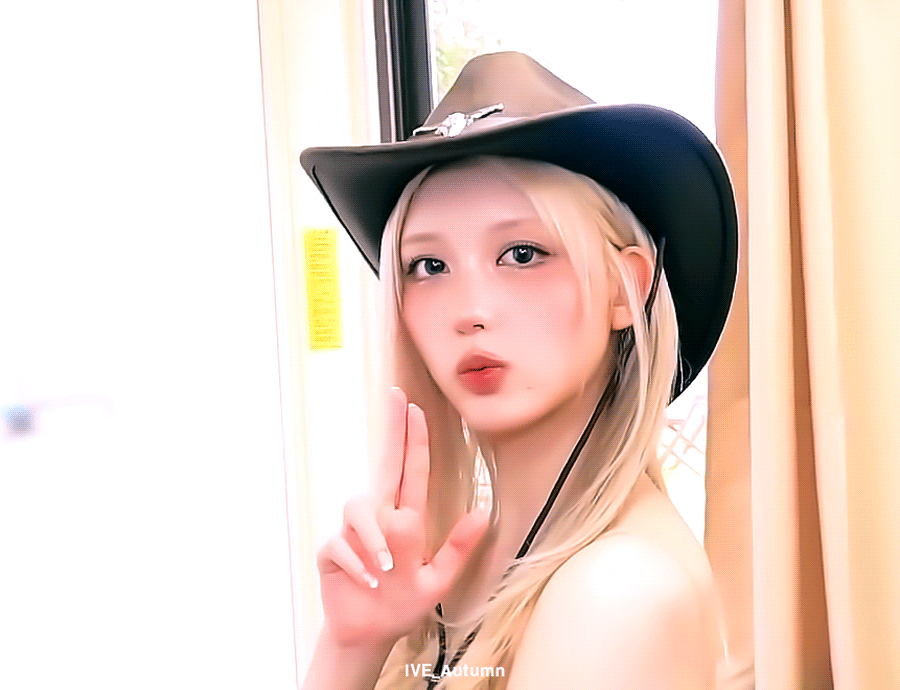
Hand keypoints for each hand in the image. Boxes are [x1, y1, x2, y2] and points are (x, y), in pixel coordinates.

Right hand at [316, 387, 489, 648]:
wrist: (368, 635)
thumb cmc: (402, 604)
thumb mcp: (437, 581)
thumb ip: (458, 548)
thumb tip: (483, 511)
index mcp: (404, 520)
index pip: (410, 471)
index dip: (413, 439)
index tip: (414, 406)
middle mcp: (378, 518)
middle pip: (383, 465)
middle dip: (391, 430)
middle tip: (396, 397)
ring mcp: (353, 533)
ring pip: (358, 508)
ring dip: (373, 536)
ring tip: (385, 568)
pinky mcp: (332, 552)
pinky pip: (341, 545)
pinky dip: (357, 564)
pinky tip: (368, 582)